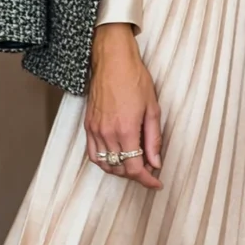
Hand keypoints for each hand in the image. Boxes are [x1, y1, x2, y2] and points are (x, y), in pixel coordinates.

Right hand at [85, 24, 163, 188]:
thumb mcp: (152, 109)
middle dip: (136, 174)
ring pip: (105, 164)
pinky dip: (104, 162)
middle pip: (120, 169)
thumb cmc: (135, 80)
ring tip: (133, 165)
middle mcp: (108, 133)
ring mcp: (95, 130)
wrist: (112, 61)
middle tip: (149, 170)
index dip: (147, 180)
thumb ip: (154, 139)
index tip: (156, 183)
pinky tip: (116, 158)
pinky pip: (93, 154)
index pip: (134, 168)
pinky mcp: (88, 125)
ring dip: (120, 170)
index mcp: (126, 130)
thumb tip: (156, 162)